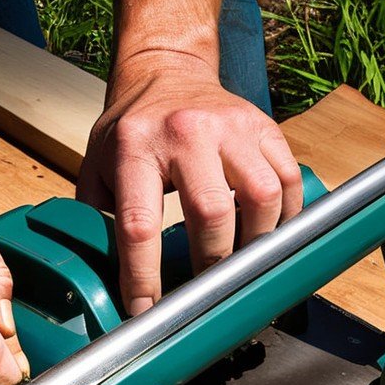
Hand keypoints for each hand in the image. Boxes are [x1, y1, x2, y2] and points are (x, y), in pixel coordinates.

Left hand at [78, 51, 302, 314]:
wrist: (167, 72)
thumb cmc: (132, 131)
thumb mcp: (97, 167)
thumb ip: (96, 219)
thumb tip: (98, 280)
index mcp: (135, 147)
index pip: (139, 225)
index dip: (143, 277)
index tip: (146, 313)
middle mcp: (186, 133)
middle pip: (211, 214)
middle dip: (210, 265)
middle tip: (204, 291)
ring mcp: (232, 127)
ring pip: (261, 198)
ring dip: (255, 244)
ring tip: (241, 264)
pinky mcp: (264, 127)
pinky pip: (288, 180)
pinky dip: (284, 217)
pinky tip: (267, 234)